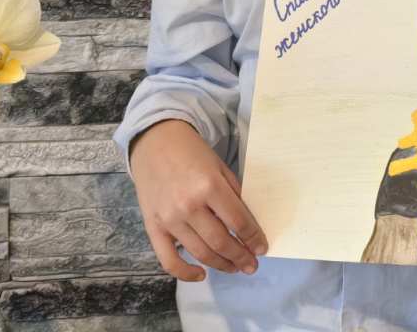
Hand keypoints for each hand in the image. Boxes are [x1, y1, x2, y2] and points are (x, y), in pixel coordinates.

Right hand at [130, 119, 268, 280]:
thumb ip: (234, 194)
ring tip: (235, 268)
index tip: (262, 248)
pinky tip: (201, 274)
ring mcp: (169, 219)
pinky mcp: (153, 228)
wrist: (155, 142)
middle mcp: (188, 205)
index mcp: (209, 186)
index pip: (238, 221)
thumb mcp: (219, 167)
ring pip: (200, 253)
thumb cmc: (191, 153)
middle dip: (241, 257)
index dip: (253, 238)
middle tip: (252, 265)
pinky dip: (185, 273)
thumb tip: (249, 224)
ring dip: (222, 265)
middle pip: (221, 242)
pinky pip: (168, 260)